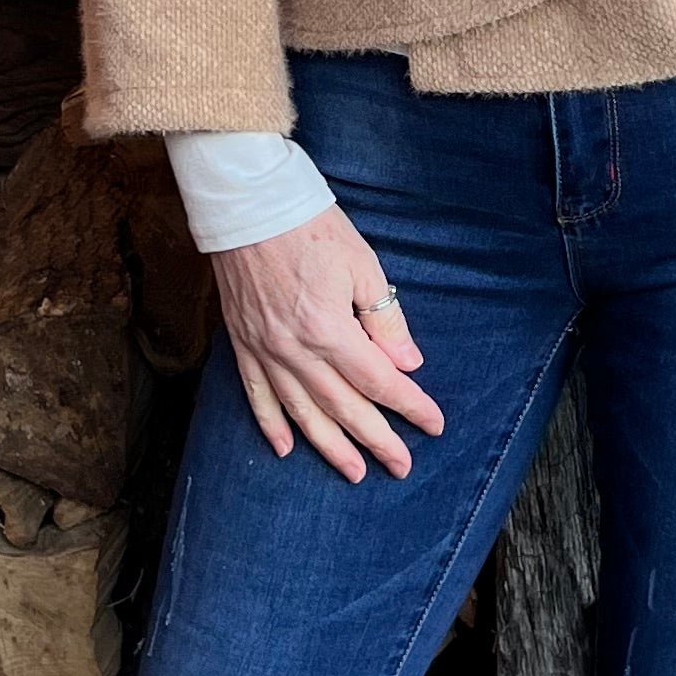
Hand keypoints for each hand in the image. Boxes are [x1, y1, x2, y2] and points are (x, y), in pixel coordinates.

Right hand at [211, 202, 444, 483]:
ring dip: (329, 446)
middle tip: (401, 465)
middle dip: (376, 439)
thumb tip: (406, 363)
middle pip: (342, 405)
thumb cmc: (310, 226)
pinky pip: (256, 394)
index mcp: (328, 328)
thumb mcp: (360, 264)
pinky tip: (286, 449)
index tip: (432, 424)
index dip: (408, 405)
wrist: (248, 203)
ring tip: (353, 472)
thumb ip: (384, 319)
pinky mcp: (242, 342)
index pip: (377, 380)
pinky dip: (270, 425)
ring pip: (301, 411)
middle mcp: (294, 349)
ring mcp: (264, 349)